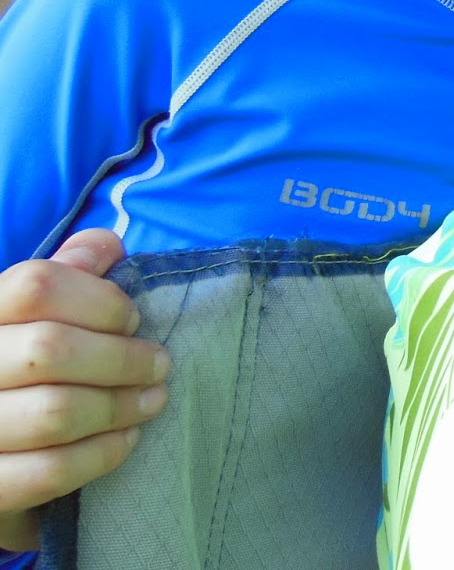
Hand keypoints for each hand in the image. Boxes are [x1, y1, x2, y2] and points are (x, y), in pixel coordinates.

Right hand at [0, 230, 169, 551]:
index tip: (133, 318)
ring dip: (119, 407)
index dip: (99, 300)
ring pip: (54, 414)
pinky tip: (126, 441)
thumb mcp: (38, 310)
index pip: (36, 286)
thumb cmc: (26, 359)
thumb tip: (108, 247)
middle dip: (121, 358)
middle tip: (160, 364)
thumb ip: (69, 272)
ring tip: (153, 400)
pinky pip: (46, 472)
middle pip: (50, 350)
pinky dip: (98, 456)